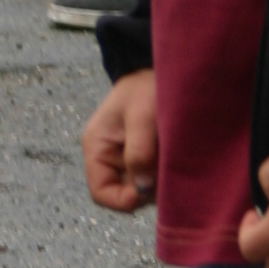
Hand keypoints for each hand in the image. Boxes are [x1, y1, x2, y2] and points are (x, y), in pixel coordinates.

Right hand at [82, 71, 157, 213]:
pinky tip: (172, 159)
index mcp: (97, 147)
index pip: (100, 192)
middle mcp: (106, 156)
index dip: (122, 200)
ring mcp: (123, 157)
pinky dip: (161, 173)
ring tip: (170, 162)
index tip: (148, 192)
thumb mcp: (142, 117)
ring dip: (155, 181)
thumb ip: (139, 153)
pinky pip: (148, 174)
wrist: (158, 67)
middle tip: (166, 175)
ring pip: (138, 186)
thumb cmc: (145, 87)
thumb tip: (142, 189)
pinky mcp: (140, 154)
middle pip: (121, 192)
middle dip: (144, 190)